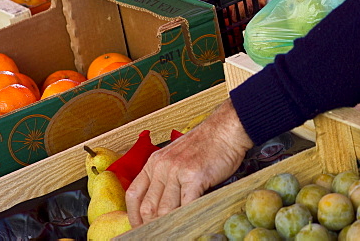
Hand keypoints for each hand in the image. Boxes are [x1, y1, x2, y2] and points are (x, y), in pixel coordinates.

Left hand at [125, 100, 252, 226]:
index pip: (133, 194)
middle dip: (151, 225)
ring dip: (168, 225)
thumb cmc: (206, 144)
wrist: (226, 129)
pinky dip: (184, 218)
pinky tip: (187, 221)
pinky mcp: (194, 177)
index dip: (134, 216)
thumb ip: (166, 177)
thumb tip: (161, 205)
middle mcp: (162, 166)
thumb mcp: (176, 156)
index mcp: (154, 162)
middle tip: (158, 233)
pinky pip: (184, 205)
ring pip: (164, 210)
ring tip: (173, 232)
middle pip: (147, 207)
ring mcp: (177, 171)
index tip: (140, 227)